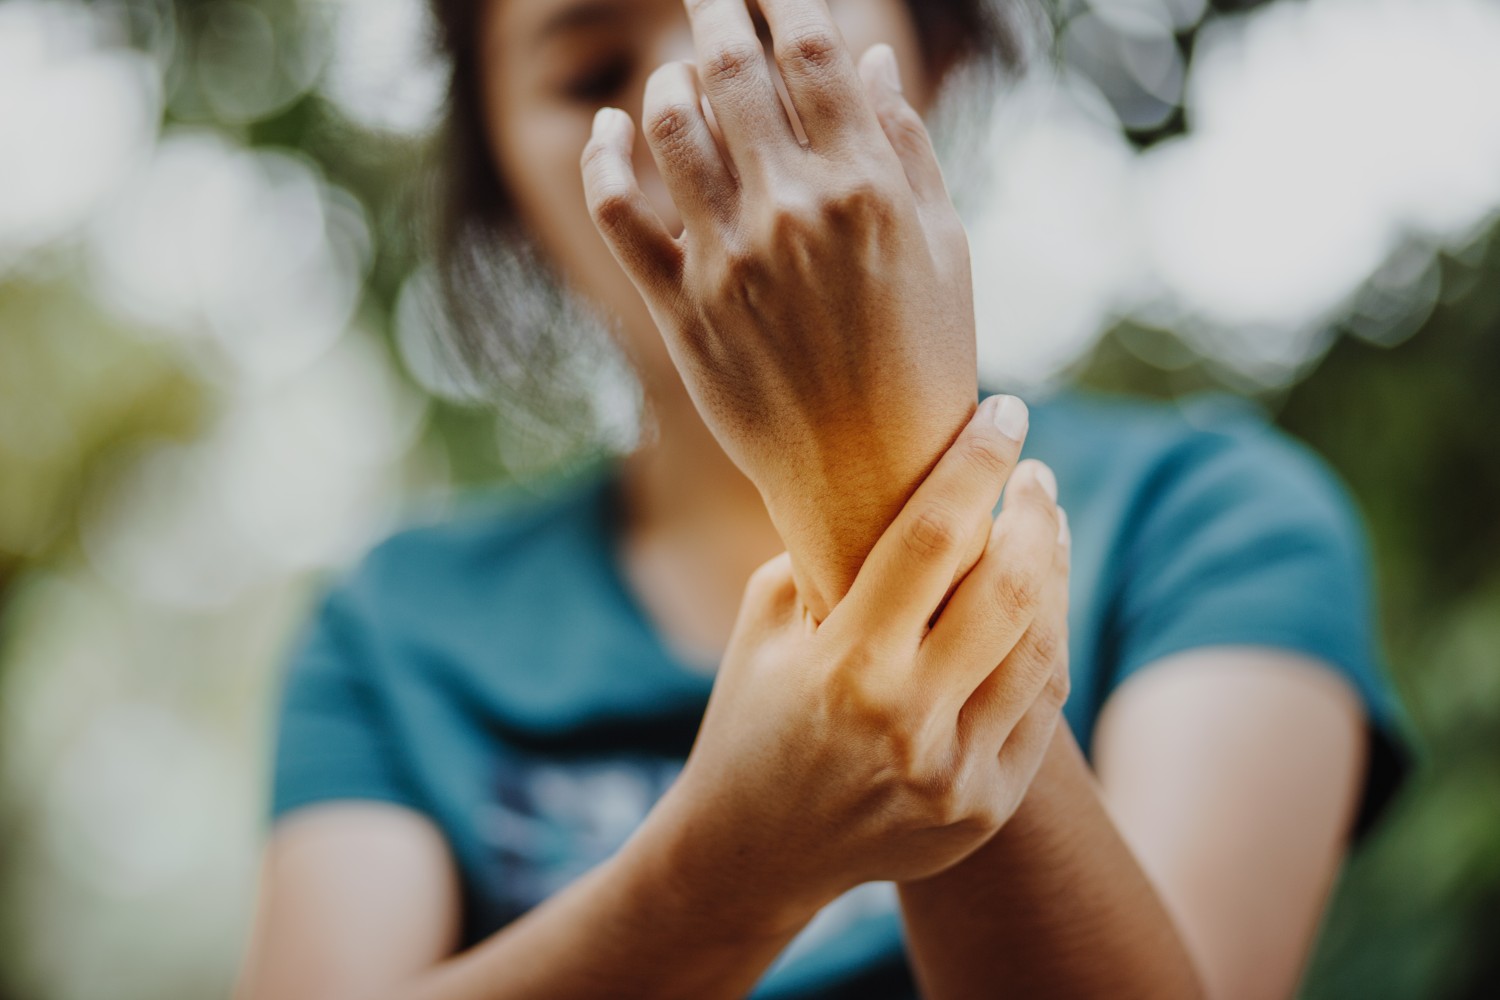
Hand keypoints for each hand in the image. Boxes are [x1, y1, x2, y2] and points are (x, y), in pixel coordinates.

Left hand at [581, 0, 979, 615]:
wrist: (872, 476)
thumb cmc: (925, 360)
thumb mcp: (944, 250)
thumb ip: (905, 147)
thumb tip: (863, 58)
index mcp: (865, 186)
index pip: (809, 51)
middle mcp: (789, 210)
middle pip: (731, 70)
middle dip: (717, 10)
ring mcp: (725, 258)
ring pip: (669, 124)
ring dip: (671, 76)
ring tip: (685, 68)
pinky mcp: (677, 307)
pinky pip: (617, 209)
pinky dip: (604, 155)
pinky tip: (610, 127)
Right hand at [641, 396, 1071, 933]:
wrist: (752, 852)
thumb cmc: (751, 715)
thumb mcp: (766, 621)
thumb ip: (828, 549)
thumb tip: (900, 472)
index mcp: (841, 665)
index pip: (931, 536)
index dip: (976, 463)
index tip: (1005, 412)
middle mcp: (906, 722)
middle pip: (1008, 588)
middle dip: (1034, 512)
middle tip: (1035, 474)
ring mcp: (955, 773)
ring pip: (1041, 646)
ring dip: (1054, 571)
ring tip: (1046, 525)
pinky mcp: (984, 805)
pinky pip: (1042, 705)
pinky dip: (1046, 640)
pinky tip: (1039, 600)